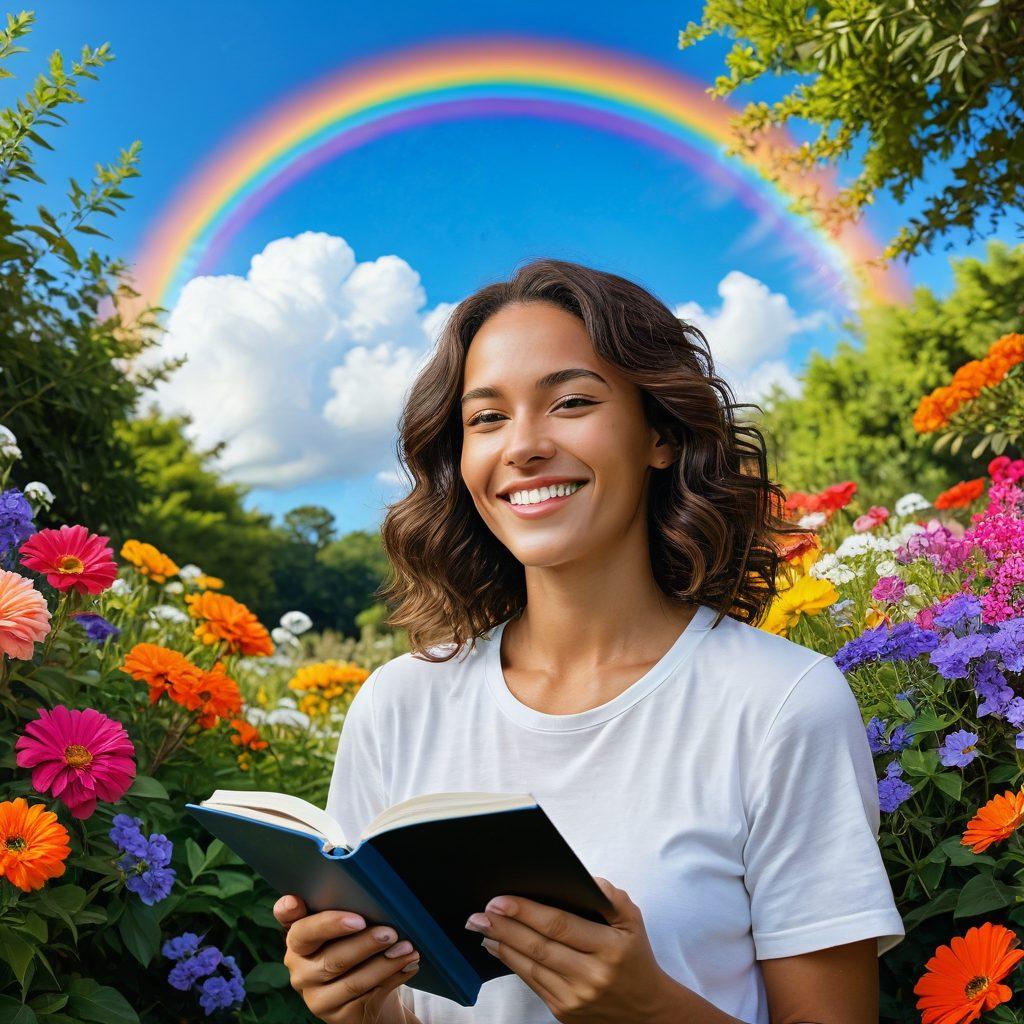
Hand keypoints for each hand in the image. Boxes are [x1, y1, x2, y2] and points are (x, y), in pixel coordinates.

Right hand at [273, 893, 420, 1023]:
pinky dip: (392, 977)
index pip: (287, 917)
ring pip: (352, 980)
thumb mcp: (347, 927)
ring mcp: (313, 995)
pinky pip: (366, 996)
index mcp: (297, 935)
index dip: (292, 910)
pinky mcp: (333, 1015)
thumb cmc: (355, 945)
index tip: (305, 901)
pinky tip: (408, 965)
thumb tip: (376, 896)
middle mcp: (298, 966)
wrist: (364, 994)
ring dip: (385, 963)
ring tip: (407, 949)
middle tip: (391, 932)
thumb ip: (348, 909)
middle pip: (330, 956)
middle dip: (364, 942)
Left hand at [464, 877, 675, 1023]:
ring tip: (480, 927)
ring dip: (501, 944)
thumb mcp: (632, 921)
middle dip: (505, 927)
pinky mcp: (563, 1011)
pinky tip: (497, 946)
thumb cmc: (633, 956)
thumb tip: (578, 879)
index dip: (526, 912)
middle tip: (479, 913)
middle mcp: (592, 975)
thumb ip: (610, 896)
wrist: (645, 1010)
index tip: (500, 900)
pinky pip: (531, 982)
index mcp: (610, 947)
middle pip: (539, 947)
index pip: (560, 925)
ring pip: (530, 967)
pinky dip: (511, 962)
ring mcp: (576, 997)